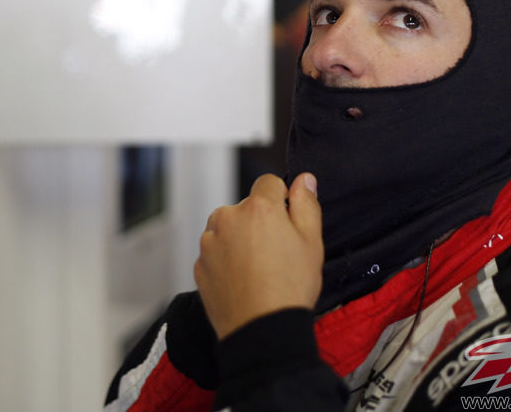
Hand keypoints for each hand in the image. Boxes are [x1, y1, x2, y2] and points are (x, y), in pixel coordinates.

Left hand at [194, 173, 322, 339]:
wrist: (261, 331)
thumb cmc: (290, 287)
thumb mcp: (311, 242)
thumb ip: (306, 204)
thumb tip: (304, 180)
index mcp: (257, 207)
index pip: (268, 183)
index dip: (281, 200)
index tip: (287, 222)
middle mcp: (227, 218)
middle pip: (245, 208)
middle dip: (258, 222)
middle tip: (276, 253)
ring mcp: (209, 242)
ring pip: (227, 230)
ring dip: (239, 240)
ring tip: (259, 270)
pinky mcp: (199, 265)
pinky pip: (215, 254)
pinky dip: (226, 262)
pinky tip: (243, 281)